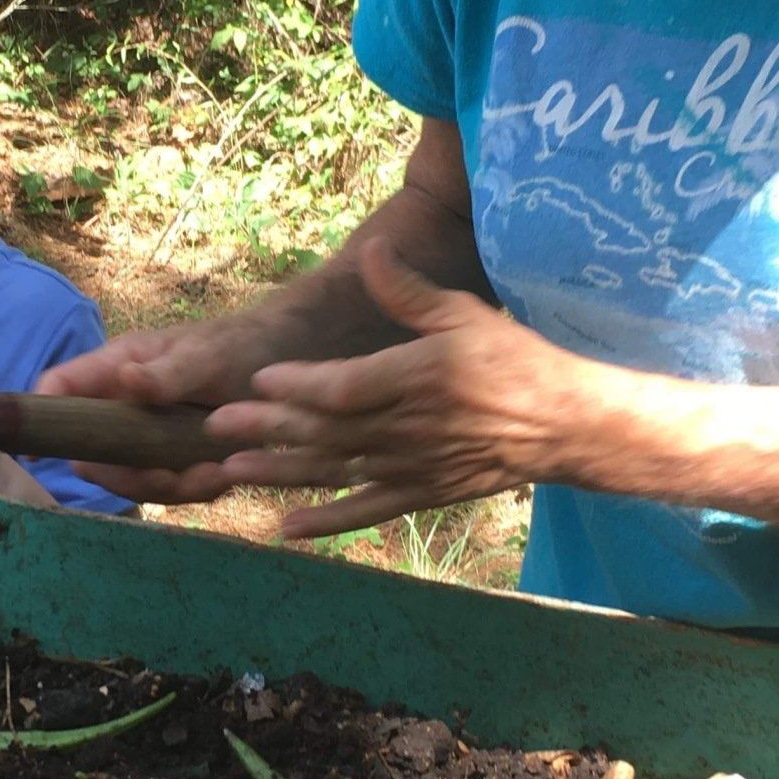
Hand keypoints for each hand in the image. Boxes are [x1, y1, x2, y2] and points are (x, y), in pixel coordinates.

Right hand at [36, 309, 293, 504]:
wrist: (282, 360)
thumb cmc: (235, 344)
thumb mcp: (205, 355)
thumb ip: (167, 371)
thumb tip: (125, 377)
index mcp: (115, 370)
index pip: (60, 388)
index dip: (41, 416)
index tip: (41, 452)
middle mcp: (123, 407)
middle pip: (91, 453)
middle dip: (123, 475)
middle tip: (167, 477)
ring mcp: (147, 437)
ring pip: (130, 478)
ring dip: (165, 487)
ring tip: (209, 475)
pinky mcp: (176, 460)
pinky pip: (170, 488)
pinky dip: (193, 489)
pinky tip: (223, 475)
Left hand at [206, 238, 578, 537]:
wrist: (561, 425)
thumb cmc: (513, 360)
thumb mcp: (464, 314)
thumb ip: (409, 291)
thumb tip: (370, 249)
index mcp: (418, 378)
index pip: (347, 387)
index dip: (300, 387)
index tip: (258, 379)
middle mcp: (409, 428)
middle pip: (328, 432)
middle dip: (269, 428)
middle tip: (216, 425)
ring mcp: (412, 467)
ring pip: (336, 472)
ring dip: (281, 473)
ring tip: (230, 472)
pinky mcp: (420, 494)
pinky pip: (366, 511)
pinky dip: (325, 522)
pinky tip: (284, 529)